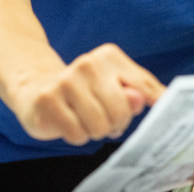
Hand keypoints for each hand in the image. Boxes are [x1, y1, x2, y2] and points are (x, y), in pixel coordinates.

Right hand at [8, 43, 165, 144]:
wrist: (36, 88)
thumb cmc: (85, 91)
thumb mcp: (115, 86)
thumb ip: (138, 90)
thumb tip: (141, 99)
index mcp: (109, 56)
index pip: (142, 87)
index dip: (149, 104)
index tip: (156, 106)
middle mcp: (88, 64)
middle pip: (121, 111)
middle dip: (115, 123)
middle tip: (104, 118)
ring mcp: (66, 81)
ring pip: (99, 126)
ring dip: (94, 131)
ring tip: (85, 119)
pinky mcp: (47, 100)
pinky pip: (77, 134)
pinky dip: (76, 136)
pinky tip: (68, 122)